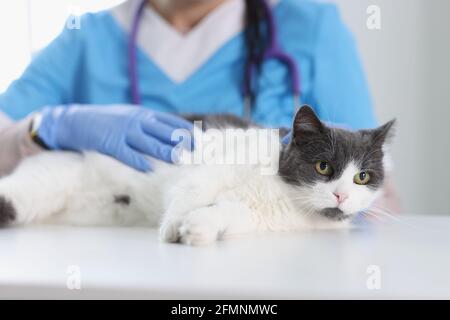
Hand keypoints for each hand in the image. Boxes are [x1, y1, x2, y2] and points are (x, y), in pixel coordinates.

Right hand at [37, 105, 192, 170]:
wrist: (76, 120)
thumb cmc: (108, 121)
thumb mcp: (131, 116)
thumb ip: (150, 125)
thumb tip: (172, 136)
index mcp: (144, 114)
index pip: (172, 123)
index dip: (187, 132)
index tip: (202, 142)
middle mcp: (136, 121)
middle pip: (164, 132)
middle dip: (182, 143)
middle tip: (197, 154)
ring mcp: (123, 131)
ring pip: (149, 142)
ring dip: (165, 152)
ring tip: (180, 160)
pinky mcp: (109, 142)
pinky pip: (126, 153)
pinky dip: (138, 161)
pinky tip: (149, 169)